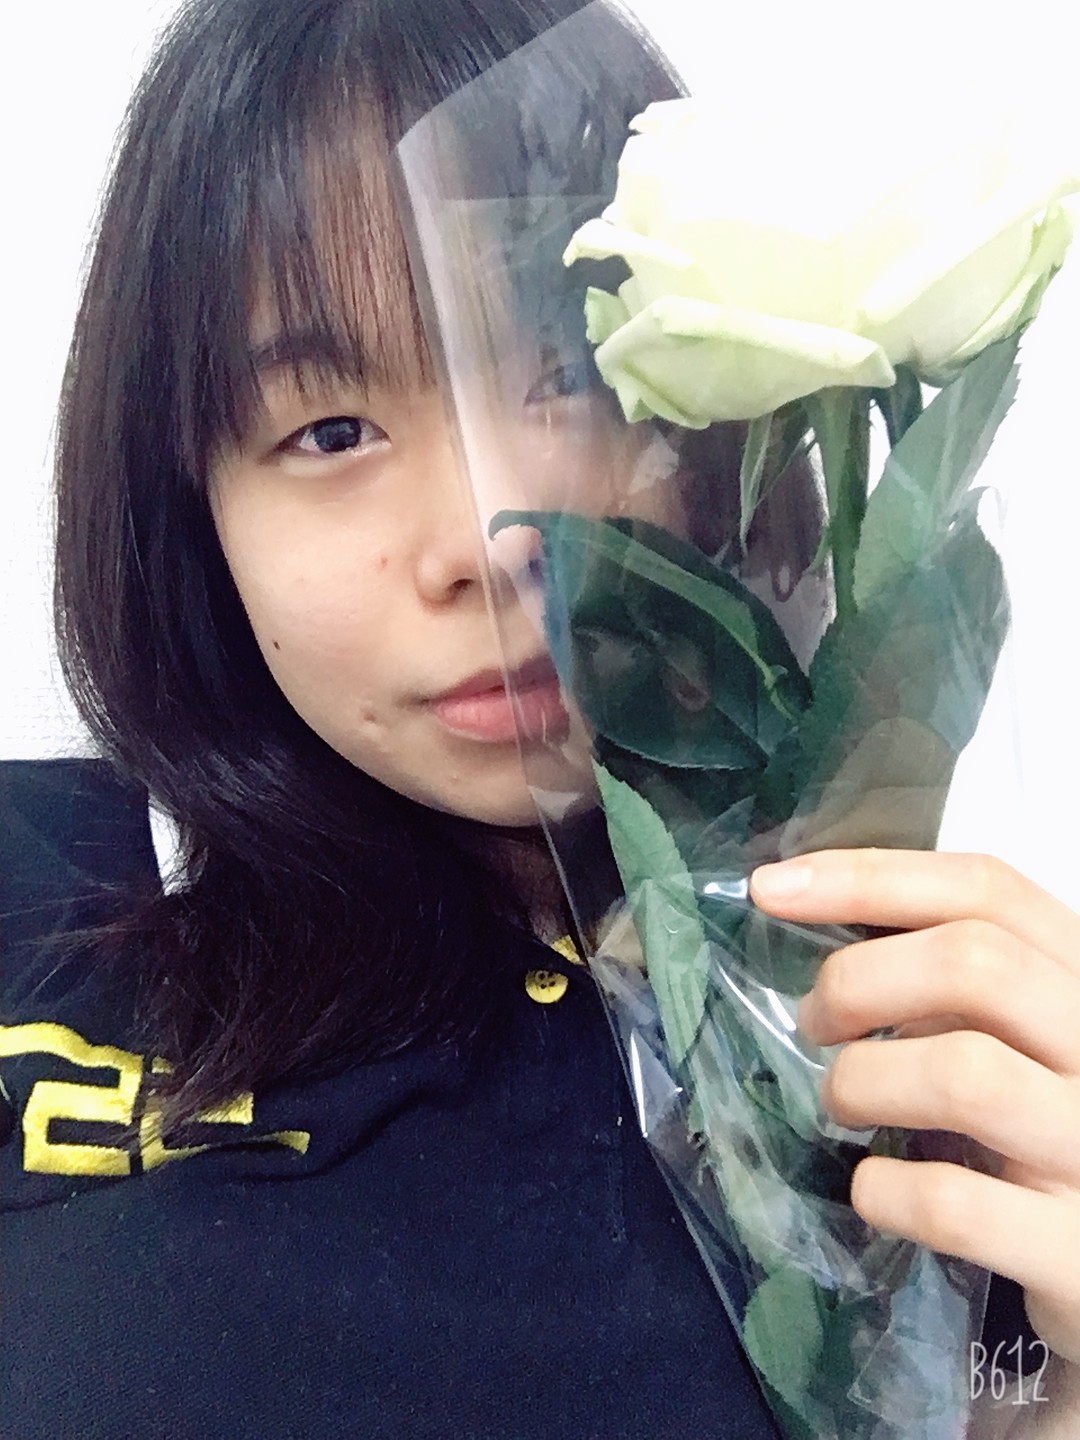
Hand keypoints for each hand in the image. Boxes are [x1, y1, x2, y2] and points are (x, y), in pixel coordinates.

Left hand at [750, 850, 1079, 1427]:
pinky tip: (872, 1190)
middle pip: (975, 964)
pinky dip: (886, 1189)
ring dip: (865, 1082)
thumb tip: (819, 927)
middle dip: (858, 981)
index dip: (869, 878)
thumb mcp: (1027, 1033)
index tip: (772, 888)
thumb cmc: (1052, 1129)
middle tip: (813, 1024)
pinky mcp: (1072, 1251)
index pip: (986, 890)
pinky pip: (954, 1204)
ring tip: (841, 1104)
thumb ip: (959, 982)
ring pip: (964, 1075)